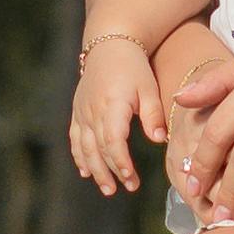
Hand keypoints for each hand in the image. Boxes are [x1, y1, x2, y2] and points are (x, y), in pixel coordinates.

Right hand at [69, 37, 164, 197]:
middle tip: (126, 188)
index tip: (131, 177)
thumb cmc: (134, 67)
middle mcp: (93, 110)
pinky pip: (75, 138)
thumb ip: (153, 114)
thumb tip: (159, 140)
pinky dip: (80, 156)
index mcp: (112, 104)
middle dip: (111, 171)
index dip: (120, 161)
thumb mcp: (149, 87)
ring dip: (95, 170)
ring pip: (84, 147)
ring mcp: (82, 112)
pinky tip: (86, 172)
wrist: (109, 45)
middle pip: (98, 148)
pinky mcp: (77, 111)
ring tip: (108, 188)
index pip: (113, 140)